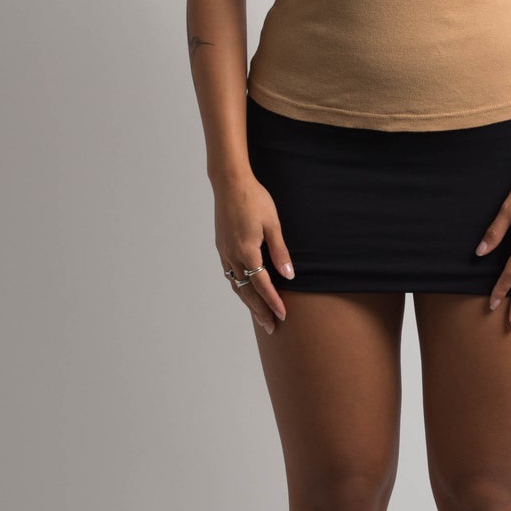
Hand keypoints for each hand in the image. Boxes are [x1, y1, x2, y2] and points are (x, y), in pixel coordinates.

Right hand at [214, 173, 293, 332]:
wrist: (229, 183)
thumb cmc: (254, 199)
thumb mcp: (273, 224)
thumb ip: (280, 251)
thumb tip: (289, 275)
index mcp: (247, 252)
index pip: (262, 285)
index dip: (273, 302)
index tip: (283, 316)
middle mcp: (233, 256)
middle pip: (247, 292)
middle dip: (260, 311)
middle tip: (271, 327)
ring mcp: (224, 252)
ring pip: (236, 285)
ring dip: (248, 302)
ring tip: (260, 316)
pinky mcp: (221, 247)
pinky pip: (230, 274)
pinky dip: (239, 287)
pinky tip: (245, 291)